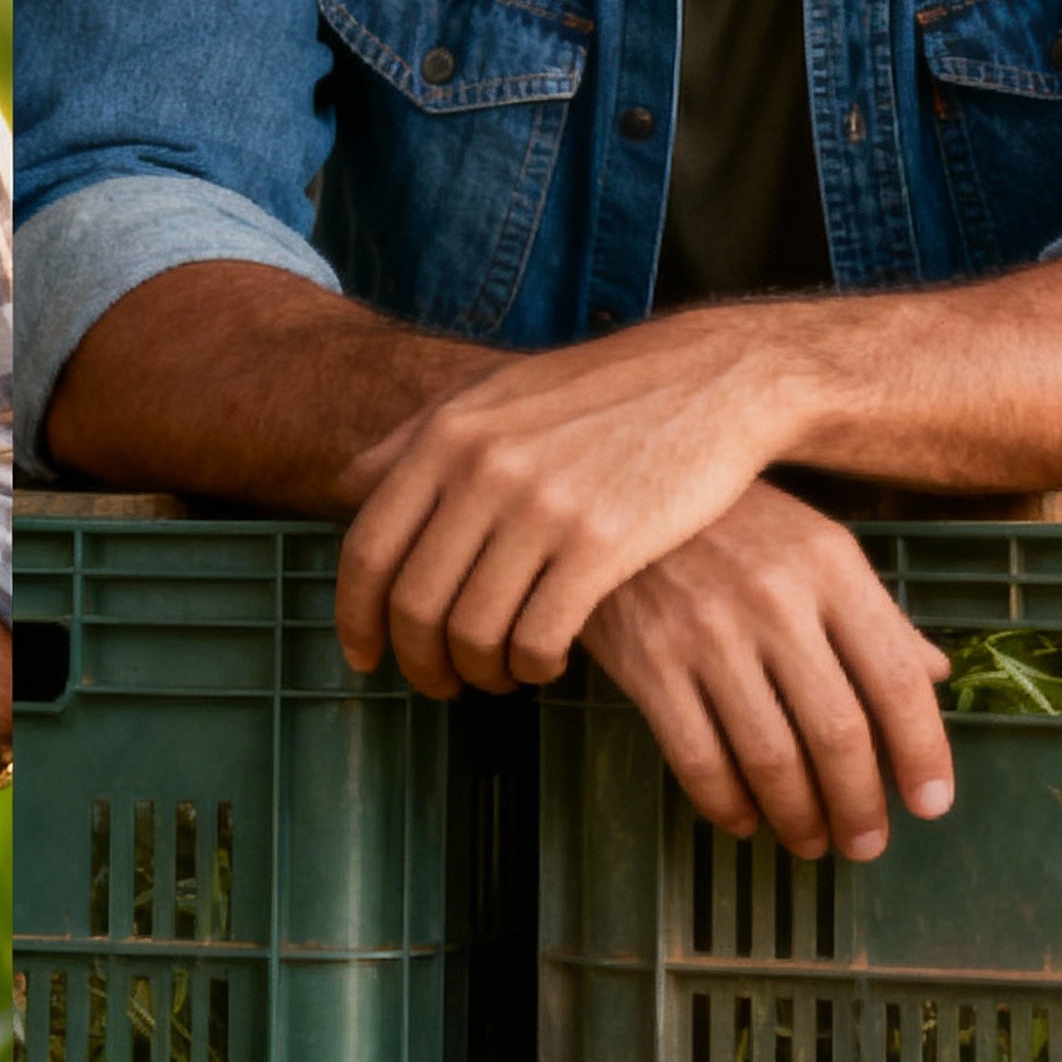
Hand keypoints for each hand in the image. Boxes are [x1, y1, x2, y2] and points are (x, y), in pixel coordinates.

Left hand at [336, 312, 811, 700]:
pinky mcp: (603, 545)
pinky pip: (539, 637)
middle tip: (437, 682)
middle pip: (415, 604)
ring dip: (478, 672)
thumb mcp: (499, 391)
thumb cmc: (601, 392)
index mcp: (448, 434)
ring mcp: (543, 507)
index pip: (368, 549)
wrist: (713, 379)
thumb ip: (419, 435)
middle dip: (418, 661)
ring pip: (474, 631)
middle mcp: (485, 468)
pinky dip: (532, 666)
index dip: (355, 618)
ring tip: (497, 675)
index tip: (364, 656)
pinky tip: (544, 661)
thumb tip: (348, 481)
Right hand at [571, 482, 953, 859]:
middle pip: (838, 731)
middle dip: (861, 804)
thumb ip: (875, 613)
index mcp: (831, 568)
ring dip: (799, 818)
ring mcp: (708, 634)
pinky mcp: (649, 662)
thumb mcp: (815, 543)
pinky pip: (698, 760)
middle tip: (868, 842)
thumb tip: (936, 672)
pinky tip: (746, 819)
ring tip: (812, 841)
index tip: (932, 802)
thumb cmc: (732, 520)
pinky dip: (728, 805)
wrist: (621, 488)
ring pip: (771, 758)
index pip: (897, 677)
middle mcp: (776, 601)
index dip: (922, 751)